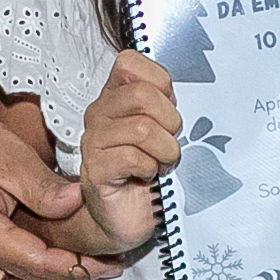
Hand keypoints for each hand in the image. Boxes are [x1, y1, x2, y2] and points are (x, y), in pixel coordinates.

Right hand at [78, 52, 181, 253]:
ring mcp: (94, 142)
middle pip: (141, 94)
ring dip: (165, 150)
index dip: (159, 82)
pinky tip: (148, 176)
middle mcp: (100, 114)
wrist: (129, 217)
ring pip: (141, 128)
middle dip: (169, 121)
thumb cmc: (151, 171)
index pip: (130, 63)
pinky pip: (131, 158)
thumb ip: (168, 105)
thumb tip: (185, 93)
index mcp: (116, 96)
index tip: (169, 108)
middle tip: (170, 143)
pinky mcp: (95, 170)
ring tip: (162, 163)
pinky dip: (150, 168)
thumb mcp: (165, 130)